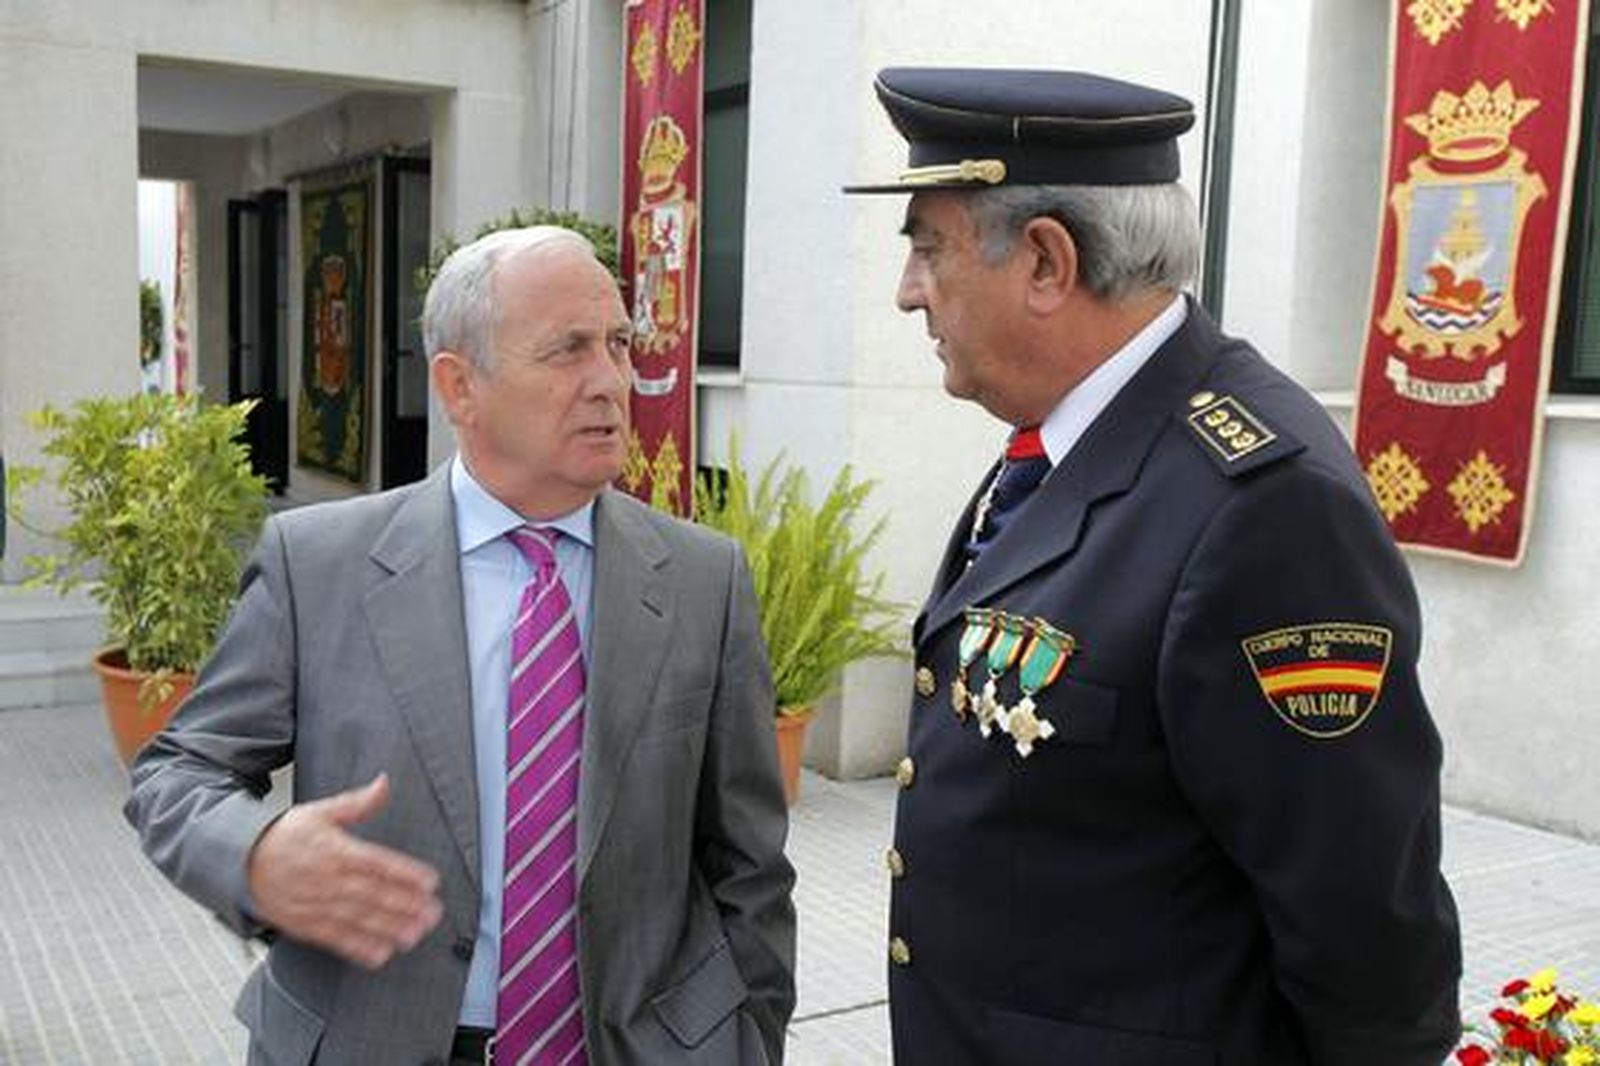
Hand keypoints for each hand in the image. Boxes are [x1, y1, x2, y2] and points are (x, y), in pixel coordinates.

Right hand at [246, 774, 443, 968]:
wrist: (241, 862)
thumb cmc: (283, 836)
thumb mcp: (320, 812)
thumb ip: (357, 802)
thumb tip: (384, 783)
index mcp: (335, 850)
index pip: (377, 863)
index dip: (405, 872)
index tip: (430, 881)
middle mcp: (328, 880)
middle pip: (373, 894)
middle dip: (405, 905)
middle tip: (432, 913)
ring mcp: (317, 905)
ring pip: (358, 919)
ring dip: (389, 929)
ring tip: (415, 934)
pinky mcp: (306, 925)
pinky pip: (335, 939)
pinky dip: (358, 948)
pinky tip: (381, 954)